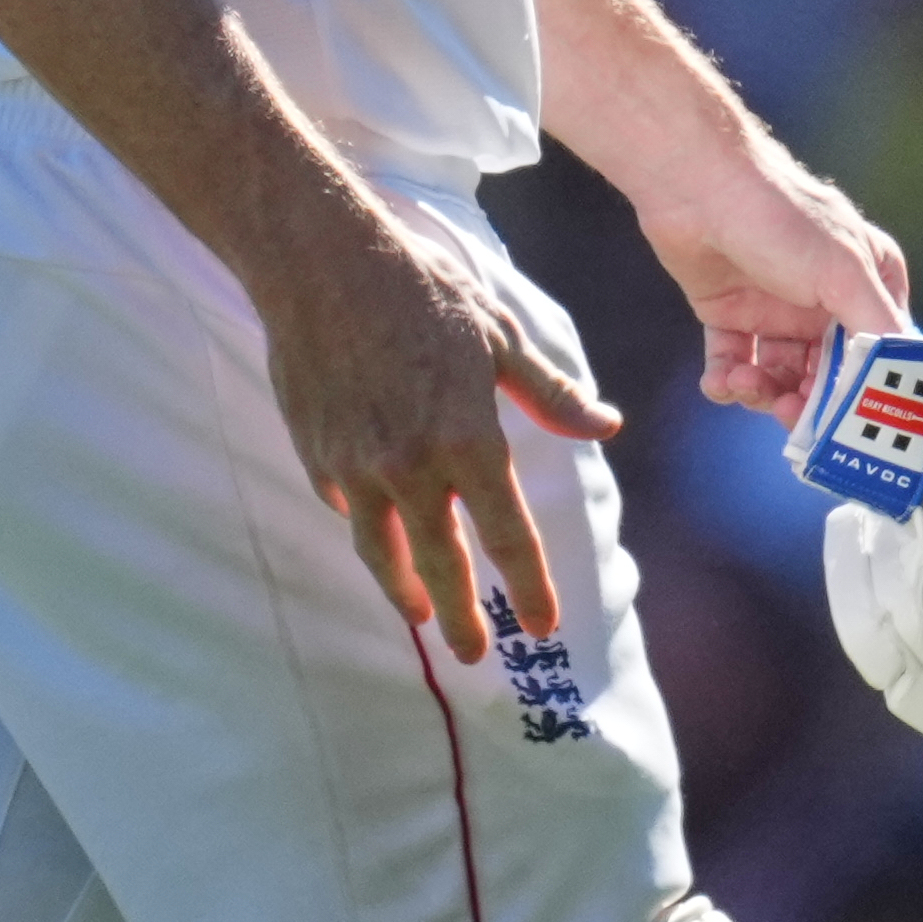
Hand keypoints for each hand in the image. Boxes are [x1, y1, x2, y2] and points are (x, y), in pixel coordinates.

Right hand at [255, 206, 616, 660]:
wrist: (321, 266)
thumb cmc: (423, 291)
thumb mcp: (501, 337)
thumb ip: (550, 396)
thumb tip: (606, 427)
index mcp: (468, 438)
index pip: (508, 534)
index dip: (527, 586)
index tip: (542, 624)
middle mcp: (411, 466)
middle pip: (441, 565)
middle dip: (460, 617)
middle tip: (475, 655)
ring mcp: (356, 467)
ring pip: (383, 551)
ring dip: (404, 590)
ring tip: (419, 616)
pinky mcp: (316, 456)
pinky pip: (347, 505)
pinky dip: (366, 524)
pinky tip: (377, 530)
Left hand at [633, 146, 909, 421]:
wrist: (695, 186)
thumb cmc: (779, 216)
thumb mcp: (843, 272)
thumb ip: (877, 327)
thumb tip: (912, 377)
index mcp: (867, 282)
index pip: (878, 353)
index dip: (862, 392)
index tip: (845, 424)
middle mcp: (826, 298)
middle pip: (827, 374)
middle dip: (807, 399)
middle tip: (786, 412)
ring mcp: (777, 308)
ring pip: (781, 375)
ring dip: (762, 390)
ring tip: (741, 383)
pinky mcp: (732, 314)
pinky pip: (735, 364)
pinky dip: (727, 382)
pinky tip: (719, 381)